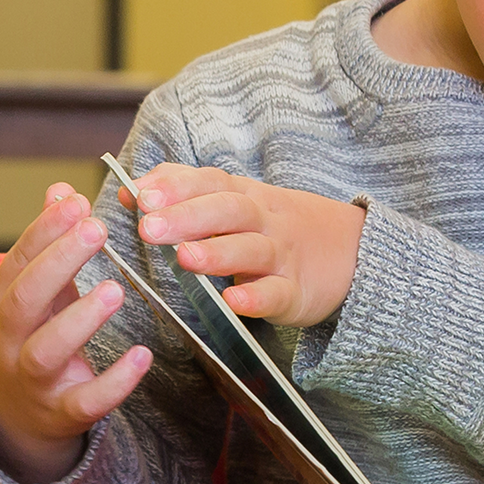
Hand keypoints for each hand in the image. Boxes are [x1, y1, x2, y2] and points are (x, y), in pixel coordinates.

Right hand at [0, 185, 153, 483]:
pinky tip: (142, 356)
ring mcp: (32, 379)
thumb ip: (47, 244)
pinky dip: (114, 381)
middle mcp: (8, 341)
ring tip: (114, 290)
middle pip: (24, 300)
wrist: (18, 415)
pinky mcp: (61, 412)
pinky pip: (85, 401)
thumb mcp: (34, 291)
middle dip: (59, 263)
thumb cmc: (34, 337)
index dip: (45, 231)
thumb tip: (59, 189)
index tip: (78, 202)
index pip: (17, 261)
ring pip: (47, 351)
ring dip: (80, 320)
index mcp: (0, 304)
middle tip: (97, 229)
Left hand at [122, 164, 363, 326]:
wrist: (354, 252)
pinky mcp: (297, 292)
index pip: (211, 182)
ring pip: (251, 249)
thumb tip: (130, 191)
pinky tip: (234, 302)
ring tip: (184, 258)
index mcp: (244, 196)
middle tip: (149, 228)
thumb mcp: (236, 202)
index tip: (141, 194)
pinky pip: (277, 294)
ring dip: (217, 253)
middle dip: (187, 217)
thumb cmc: (275, 228)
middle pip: (228, 210)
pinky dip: (257, 297)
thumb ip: (184, 194)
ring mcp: (282, 256)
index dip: (177, 186)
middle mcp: (263, 220)